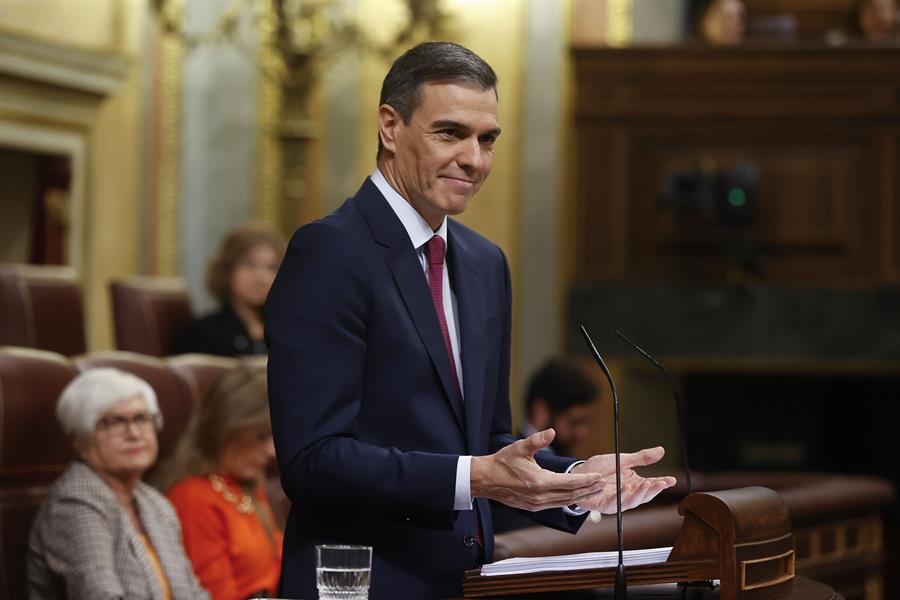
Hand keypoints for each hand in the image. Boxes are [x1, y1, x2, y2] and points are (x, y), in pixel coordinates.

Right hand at [471, 429, 605, 510]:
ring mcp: (537, 504)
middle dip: (588, 489)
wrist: (485, 479)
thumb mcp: (520, 448)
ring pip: (565, 502)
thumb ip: (537, 440)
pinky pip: (556, 504)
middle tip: (603, 484)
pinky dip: (569, 500)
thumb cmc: (502, 462)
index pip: (570, 483)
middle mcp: (540, 497)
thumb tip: (552, 431)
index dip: (586, 480)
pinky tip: (575, 495)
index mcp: (539, 482)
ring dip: (581, 496)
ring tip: (594, 490)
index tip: (599, 477)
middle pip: (571, 495)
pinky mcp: (534, 507)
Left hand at [570, 447, 676, 513]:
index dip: (662, 483)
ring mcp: (618, 501)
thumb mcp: (621, 460)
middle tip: (661, 482)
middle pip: (645, 495)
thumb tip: (661, 450)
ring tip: (646, 483)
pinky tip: (626, 487)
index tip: (672, 480)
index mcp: (633, 483)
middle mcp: (628, 494)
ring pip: (633, 501)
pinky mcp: (606, 505)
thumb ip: (640, 458)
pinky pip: (616, 502)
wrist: (578, 475)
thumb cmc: (599, 469)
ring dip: (640, 493)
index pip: (651, 484)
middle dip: (654, 489)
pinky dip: (622, 495)